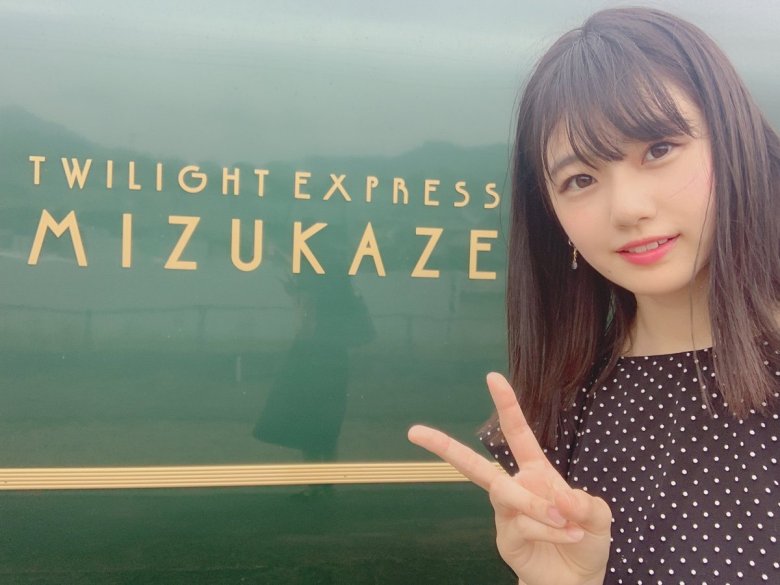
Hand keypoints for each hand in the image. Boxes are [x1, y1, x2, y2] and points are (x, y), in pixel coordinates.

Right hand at [408, 372, 611, 584]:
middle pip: (475, 465)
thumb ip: (586, 504)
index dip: (507, 405)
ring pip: (506, 493)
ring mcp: (506, 514)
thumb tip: (559, 498)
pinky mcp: (505, 538)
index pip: (518, 434)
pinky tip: (568, 535)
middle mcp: (515, 488)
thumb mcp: (599, 518)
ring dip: (536, 505)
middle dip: (444, 446)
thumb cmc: (586, 542)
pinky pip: (523, 524)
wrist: (576, 583)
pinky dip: (548, 529)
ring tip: (567, 522)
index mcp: (536, 472)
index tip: (492, 377)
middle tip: (414, 431)